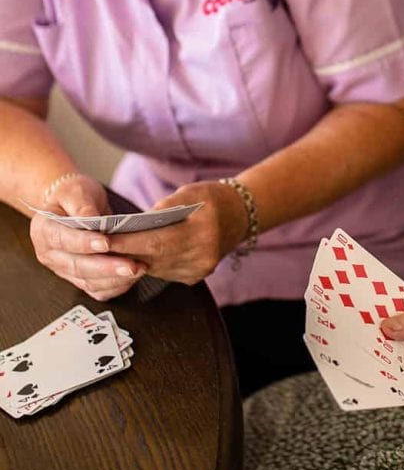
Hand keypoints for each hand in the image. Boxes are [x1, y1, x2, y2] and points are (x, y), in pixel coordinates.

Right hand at [29, 173, 146, 300]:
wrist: (73, 205)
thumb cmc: (73, 196)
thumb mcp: (76, 191)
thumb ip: (82, 206)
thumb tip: (91, 219)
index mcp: (45, 231)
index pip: (63, 240)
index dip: (85, 243)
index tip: (106, 243)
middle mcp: (51, 254)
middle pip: (77, 266)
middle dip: (106, 267)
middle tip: (130, 266)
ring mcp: (64, 269)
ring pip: (88, 281)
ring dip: (114, 279)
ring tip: (138, 270)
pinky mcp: (79, 278)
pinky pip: (96, 289)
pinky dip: (115, 287)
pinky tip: (132, 278)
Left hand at [106, 180, 248, 284]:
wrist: (240, 215)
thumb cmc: (213, 198)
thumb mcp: (189, 193)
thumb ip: (161, 209)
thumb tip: (131, 225)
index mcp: (203, 232)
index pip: (156, 241)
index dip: (127, 243)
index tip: (102, 239)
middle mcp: (203, 256)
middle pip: (153, 258)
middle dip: (123, 252)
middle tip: (97, 245)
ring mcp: (200, 270)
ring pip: (155, 268)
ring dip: (131, 260)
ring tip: (109, 249)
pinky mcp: (195, 277)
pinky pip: (164, 272)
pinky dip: (148, 263)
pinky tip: (134, 254)